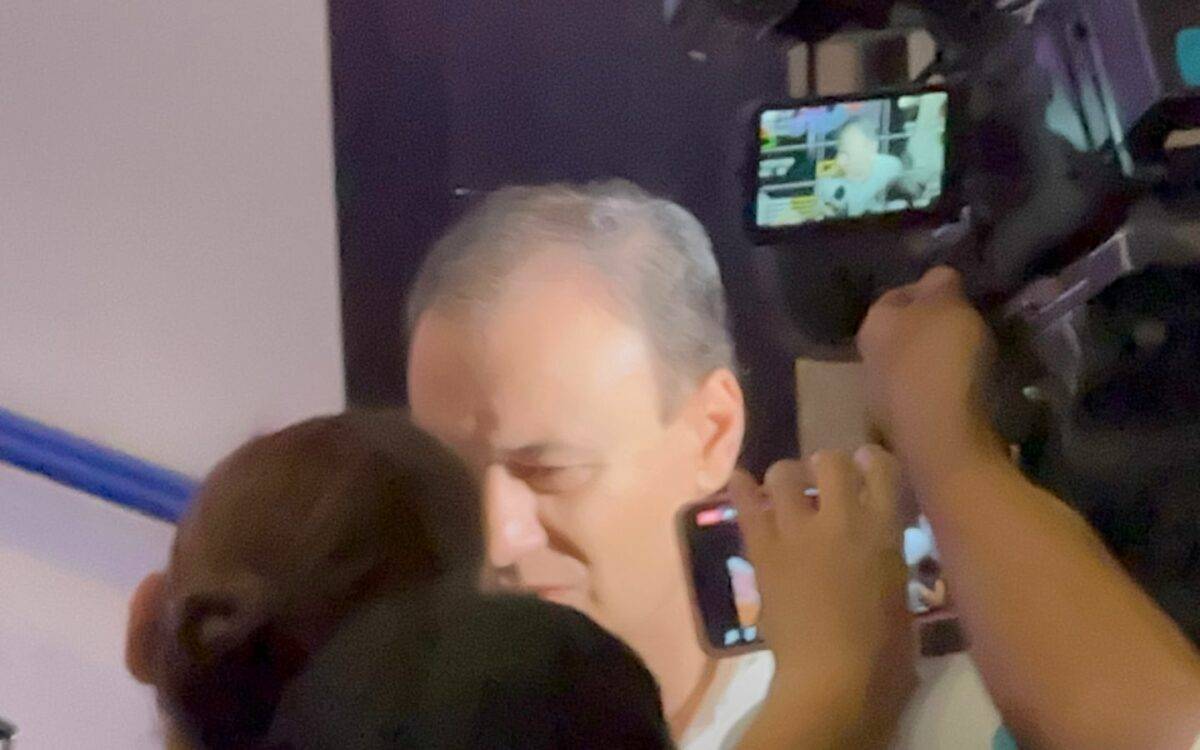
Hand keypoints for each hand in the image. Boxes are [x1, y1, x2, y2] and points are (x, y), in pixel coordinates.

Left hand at [729, 448, 914, 746]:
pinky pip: (746, 506)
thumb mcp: (899, 588)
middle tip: (826, 481)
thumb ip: (884, 552)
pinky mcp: (763, 550)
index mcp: (884, 529)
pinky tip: (738, 478)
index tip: (867, 464)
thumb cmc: (883, 650)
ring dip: (788, 477)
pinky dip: (741, 489)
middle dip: (829, 465)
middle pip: (831, 461)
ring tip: (787, 489)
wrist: (833, 678)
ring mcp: (797, 531)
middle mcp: (841, 517)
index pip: (882, 468)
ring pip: (784, 474)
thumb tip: (872, 540)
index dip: (873, 461)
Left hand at [856, 266, 1000, 476]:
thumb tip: (936, 277)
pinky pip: (926, 399)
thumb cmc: (941, 359)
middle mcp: (867, 362)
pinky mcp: (903, 431)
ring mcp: (882, 401)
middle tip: (968, 326)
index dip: (924, 289)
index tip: (956, 292)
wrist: (943, 439)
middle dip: (929, 330)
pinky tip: (969, 393)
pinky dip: (944, 392)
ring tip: (974, 360)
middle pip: (900, 335)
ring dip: (936, 364)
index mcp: (873, 325)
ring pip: (910, 369)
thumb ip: (941, 284)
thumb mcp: (948, 305)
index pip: (894, 296)